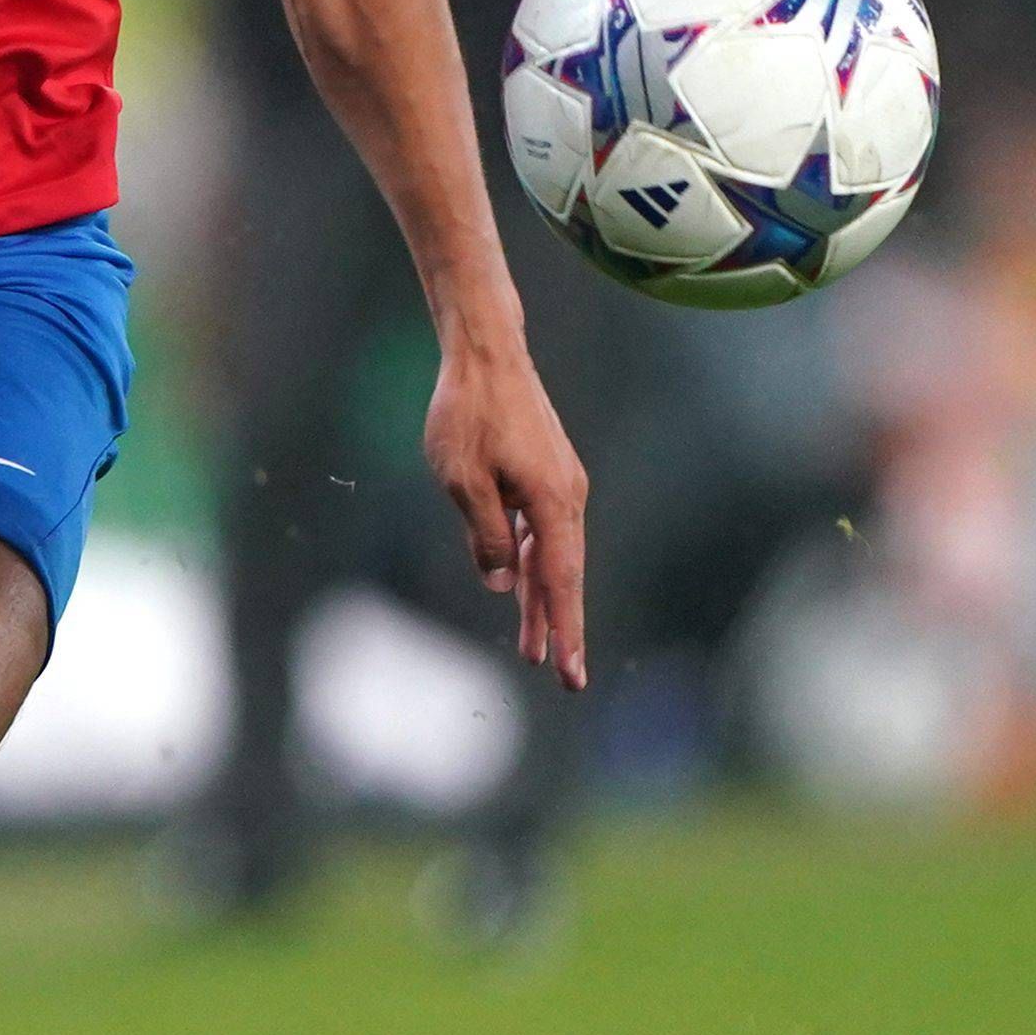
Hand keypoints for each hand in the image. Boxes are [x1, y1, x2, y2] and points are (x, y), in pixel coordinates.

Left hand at [424, 330, 590, 689]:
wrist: (487, 355)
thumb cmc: (468, 414)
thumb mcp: (464, 483)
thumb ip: (487, 537)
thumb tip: (504, 585)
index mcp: (552, 502)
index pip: (561, 581)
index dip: (565, 630)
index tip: (571, 672)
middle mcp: (567, 497)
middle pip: (562, 575)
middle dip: (560, 628)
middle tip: (565, 679)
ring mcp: (558, 485)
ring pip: (551, 556)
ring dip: (541, 600)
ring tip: (534, 650)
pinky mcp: (544, 475)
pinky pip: (541, 532)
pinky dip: (532, 563)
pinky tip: (521, 589)